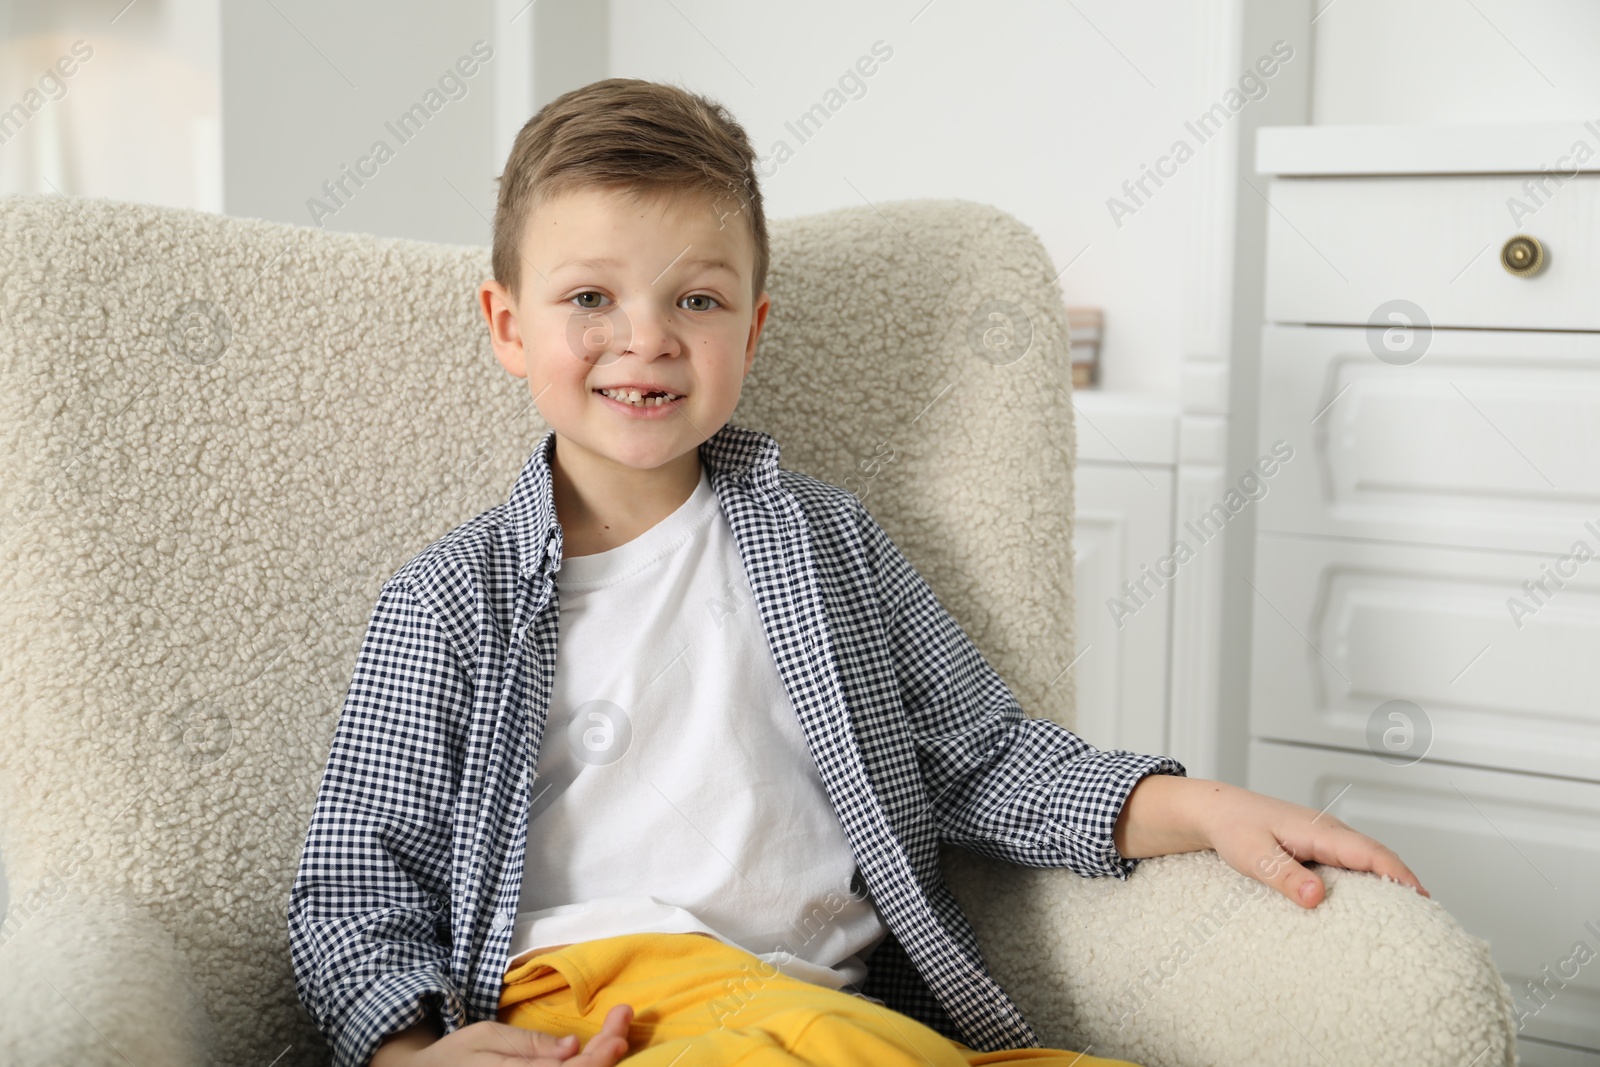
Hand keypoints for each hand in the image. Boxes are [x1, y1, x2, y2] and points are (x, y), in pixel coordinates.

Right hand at [373, 1003, 633, 1065]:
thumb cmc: (457, 1055)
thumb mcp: (488, 1037)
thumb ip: (529, 1046)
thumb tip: (572, 1048)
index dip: (601, 1054)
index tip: (619, 1027)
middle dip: (607, 1052)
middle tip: (623, 1019)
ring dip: (600, 1061)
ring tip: (615, 1033)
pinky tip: (596, 1054)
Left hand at [1113, 775, 1430, 908]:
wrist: (1212, 810)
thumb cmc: (1232, 827)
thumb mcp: (1254, 855)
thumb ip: (1285, 875)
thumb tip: (1317, 897)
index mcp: (1320, 830)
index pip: (1372, 853)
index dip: (1401, 876)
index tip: (1424, 900)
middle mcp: (1329, 832)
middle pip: (1379, 858)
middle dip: (1406, 883)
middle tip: (1429, 920)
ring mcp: (1324, 839)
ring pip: (1367, 861)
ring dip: (1389, 883)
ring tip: (1409, 918)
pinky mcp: (1315, 847)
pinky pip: (1351, 864)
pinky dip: (1368, 881)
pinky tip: (1370, 904)